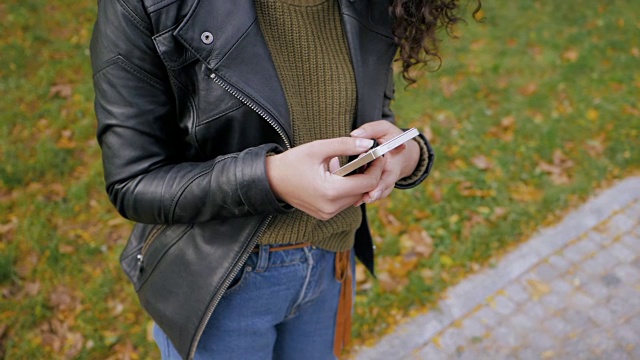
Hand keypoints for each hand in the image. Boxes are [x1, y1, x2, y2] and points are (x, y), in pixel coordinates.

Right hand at [266, 137, 383, 219]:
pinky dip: (350, 189)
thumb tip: (368, 143)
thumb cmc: (292, 162)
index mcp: (330, 191)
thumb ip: (345, 145)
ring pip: (356, 198)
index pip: (367, 183)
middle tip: (370, 157)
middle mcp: (331, 207)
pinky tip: (345, 175)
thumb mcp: (318, 148)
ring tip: (357, 164)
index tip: (378, 154)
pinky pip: (346, 202)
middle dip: (370, 174)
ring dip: (360, 182)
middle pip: (364, 192)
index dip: (376, 168)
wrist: (271, 181)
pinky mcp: (325, 214)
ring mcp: (328, 213)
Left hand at [350, 121, 420, 205]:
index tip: (373, 190)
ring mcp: (386, 180)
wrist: (400, 148)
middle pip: (383, 187)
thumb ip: (370, 130)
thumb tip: (354, 134)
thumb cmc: (390, 137)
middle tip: (366, 199)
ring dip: (369, 196)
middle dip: (375, 194)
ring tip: (357, 202)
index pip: (389, 175)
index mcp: (394, 161)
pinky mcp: (378, 183)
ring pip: (379, 191)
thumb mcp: (383, 129)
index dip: (382, 184)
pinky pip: (373, 191)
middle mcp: (391, 174)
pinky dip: (364, 195)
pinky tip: (354, 200)